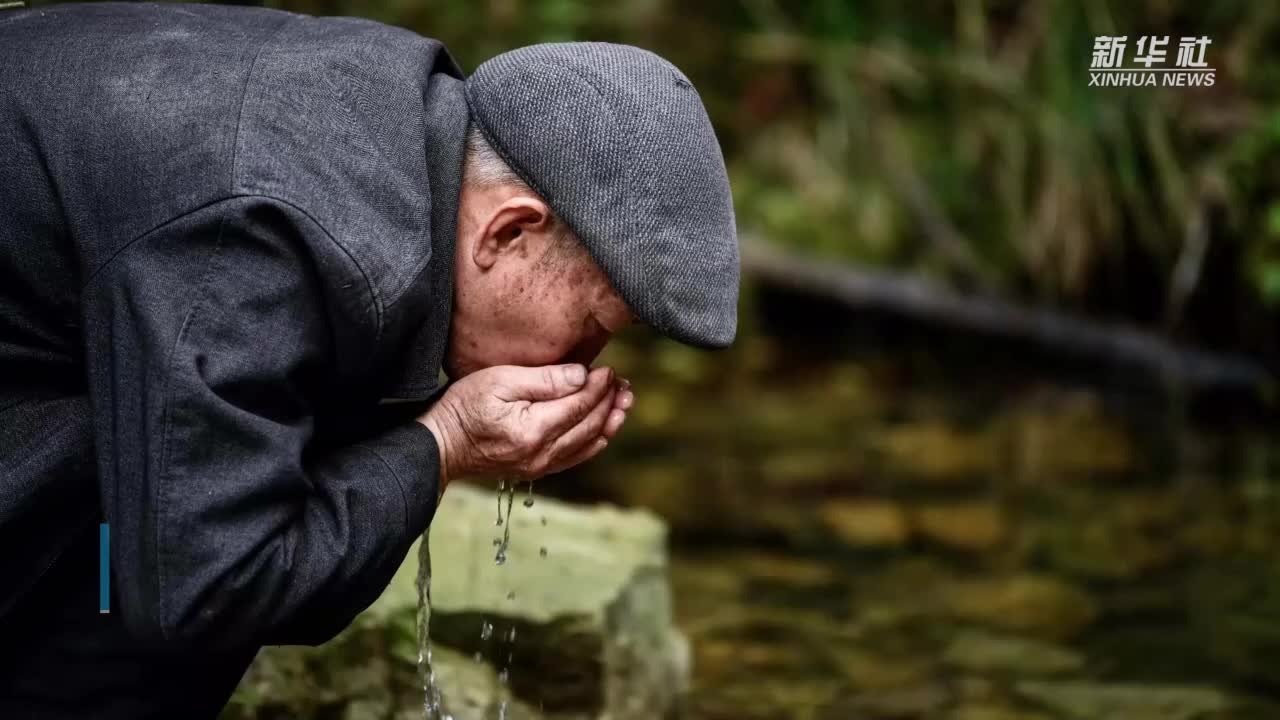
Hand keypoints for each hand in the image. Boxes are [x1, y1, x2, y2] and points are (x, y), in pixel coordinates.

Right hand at [417, 364, 631, 485]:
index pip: (580, 405)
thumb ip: (543, 380)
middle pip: (590, 425)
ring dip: (609, 422)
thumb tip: (581, 376)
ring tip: (623, 403)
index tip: (608, 370)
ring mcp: (540, 466)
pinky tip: (603, 429)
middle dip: (610, 402)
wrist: (441, 444)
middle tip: (623, 384)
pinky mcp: (536, 470)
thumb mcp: (499, 381)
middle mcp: (542, 453)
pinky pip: (576, 458)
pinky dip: (595, 442)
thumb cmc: (464, 407)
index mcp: (533, 430)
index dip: (599, 387)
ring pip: (588, 444)